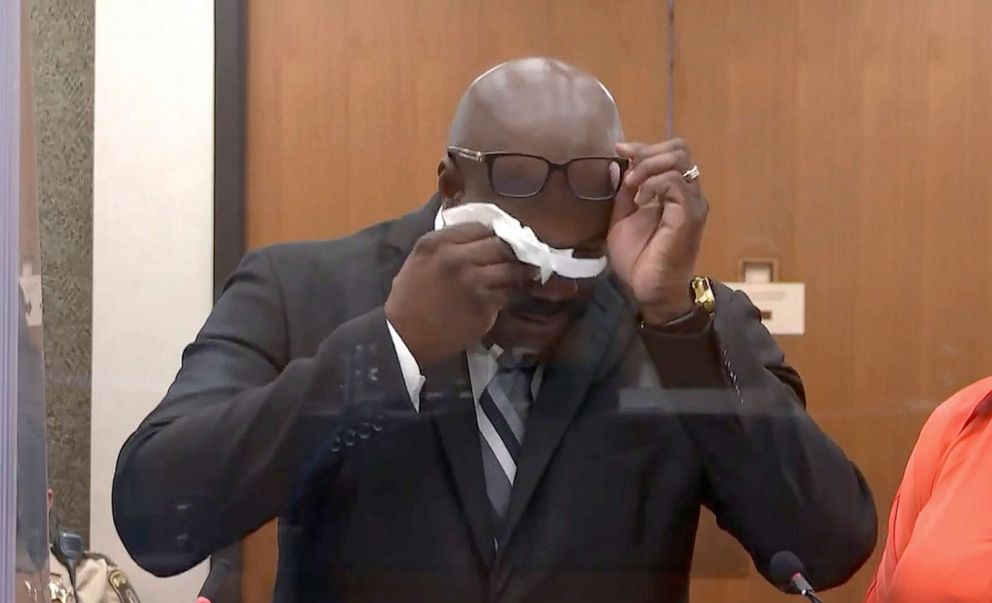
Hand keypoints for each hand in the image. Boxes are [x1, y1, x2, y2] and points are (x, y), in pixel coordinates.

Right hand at [385, 223, 535, 364]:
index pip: (479, 227)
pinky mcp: (484, 306)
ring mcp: (473, 282)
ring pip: (510, 269)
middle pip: (499, 245)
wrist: (404, 336)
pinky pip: (508, 293)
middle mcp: (457, 258)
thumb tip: (480, 235)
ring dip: (517, 272)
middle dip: (510, 251)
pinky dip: (510, 293)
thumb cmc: (409, 298)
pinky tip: (508, 293)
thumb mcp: (420, 258)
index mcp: (438, 243)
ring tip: (520, 275)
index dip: (493, 233)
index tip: (499, 240)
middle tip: (517, 257)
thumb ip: (447, 243)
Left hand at [607, 139, 708, 323]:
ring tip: (632, 186)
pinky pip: (675, 184)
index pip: (671, 152)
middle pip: (680, 149)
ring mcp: (692, 203)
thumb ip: (624, 192)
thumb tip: (618, 163)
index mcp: (675, 192)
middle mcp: (689, 193)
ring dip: (649, 167)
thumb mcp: (622, 218)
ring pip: (679, 161)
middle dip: (648, 152)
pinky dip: (653, 184)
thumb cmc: (638, 259)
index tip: (619, 149)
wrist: (648, 290)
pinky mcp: (690, 216)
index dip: (645, 146)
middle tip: (628, 169)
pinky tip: (640, 199)